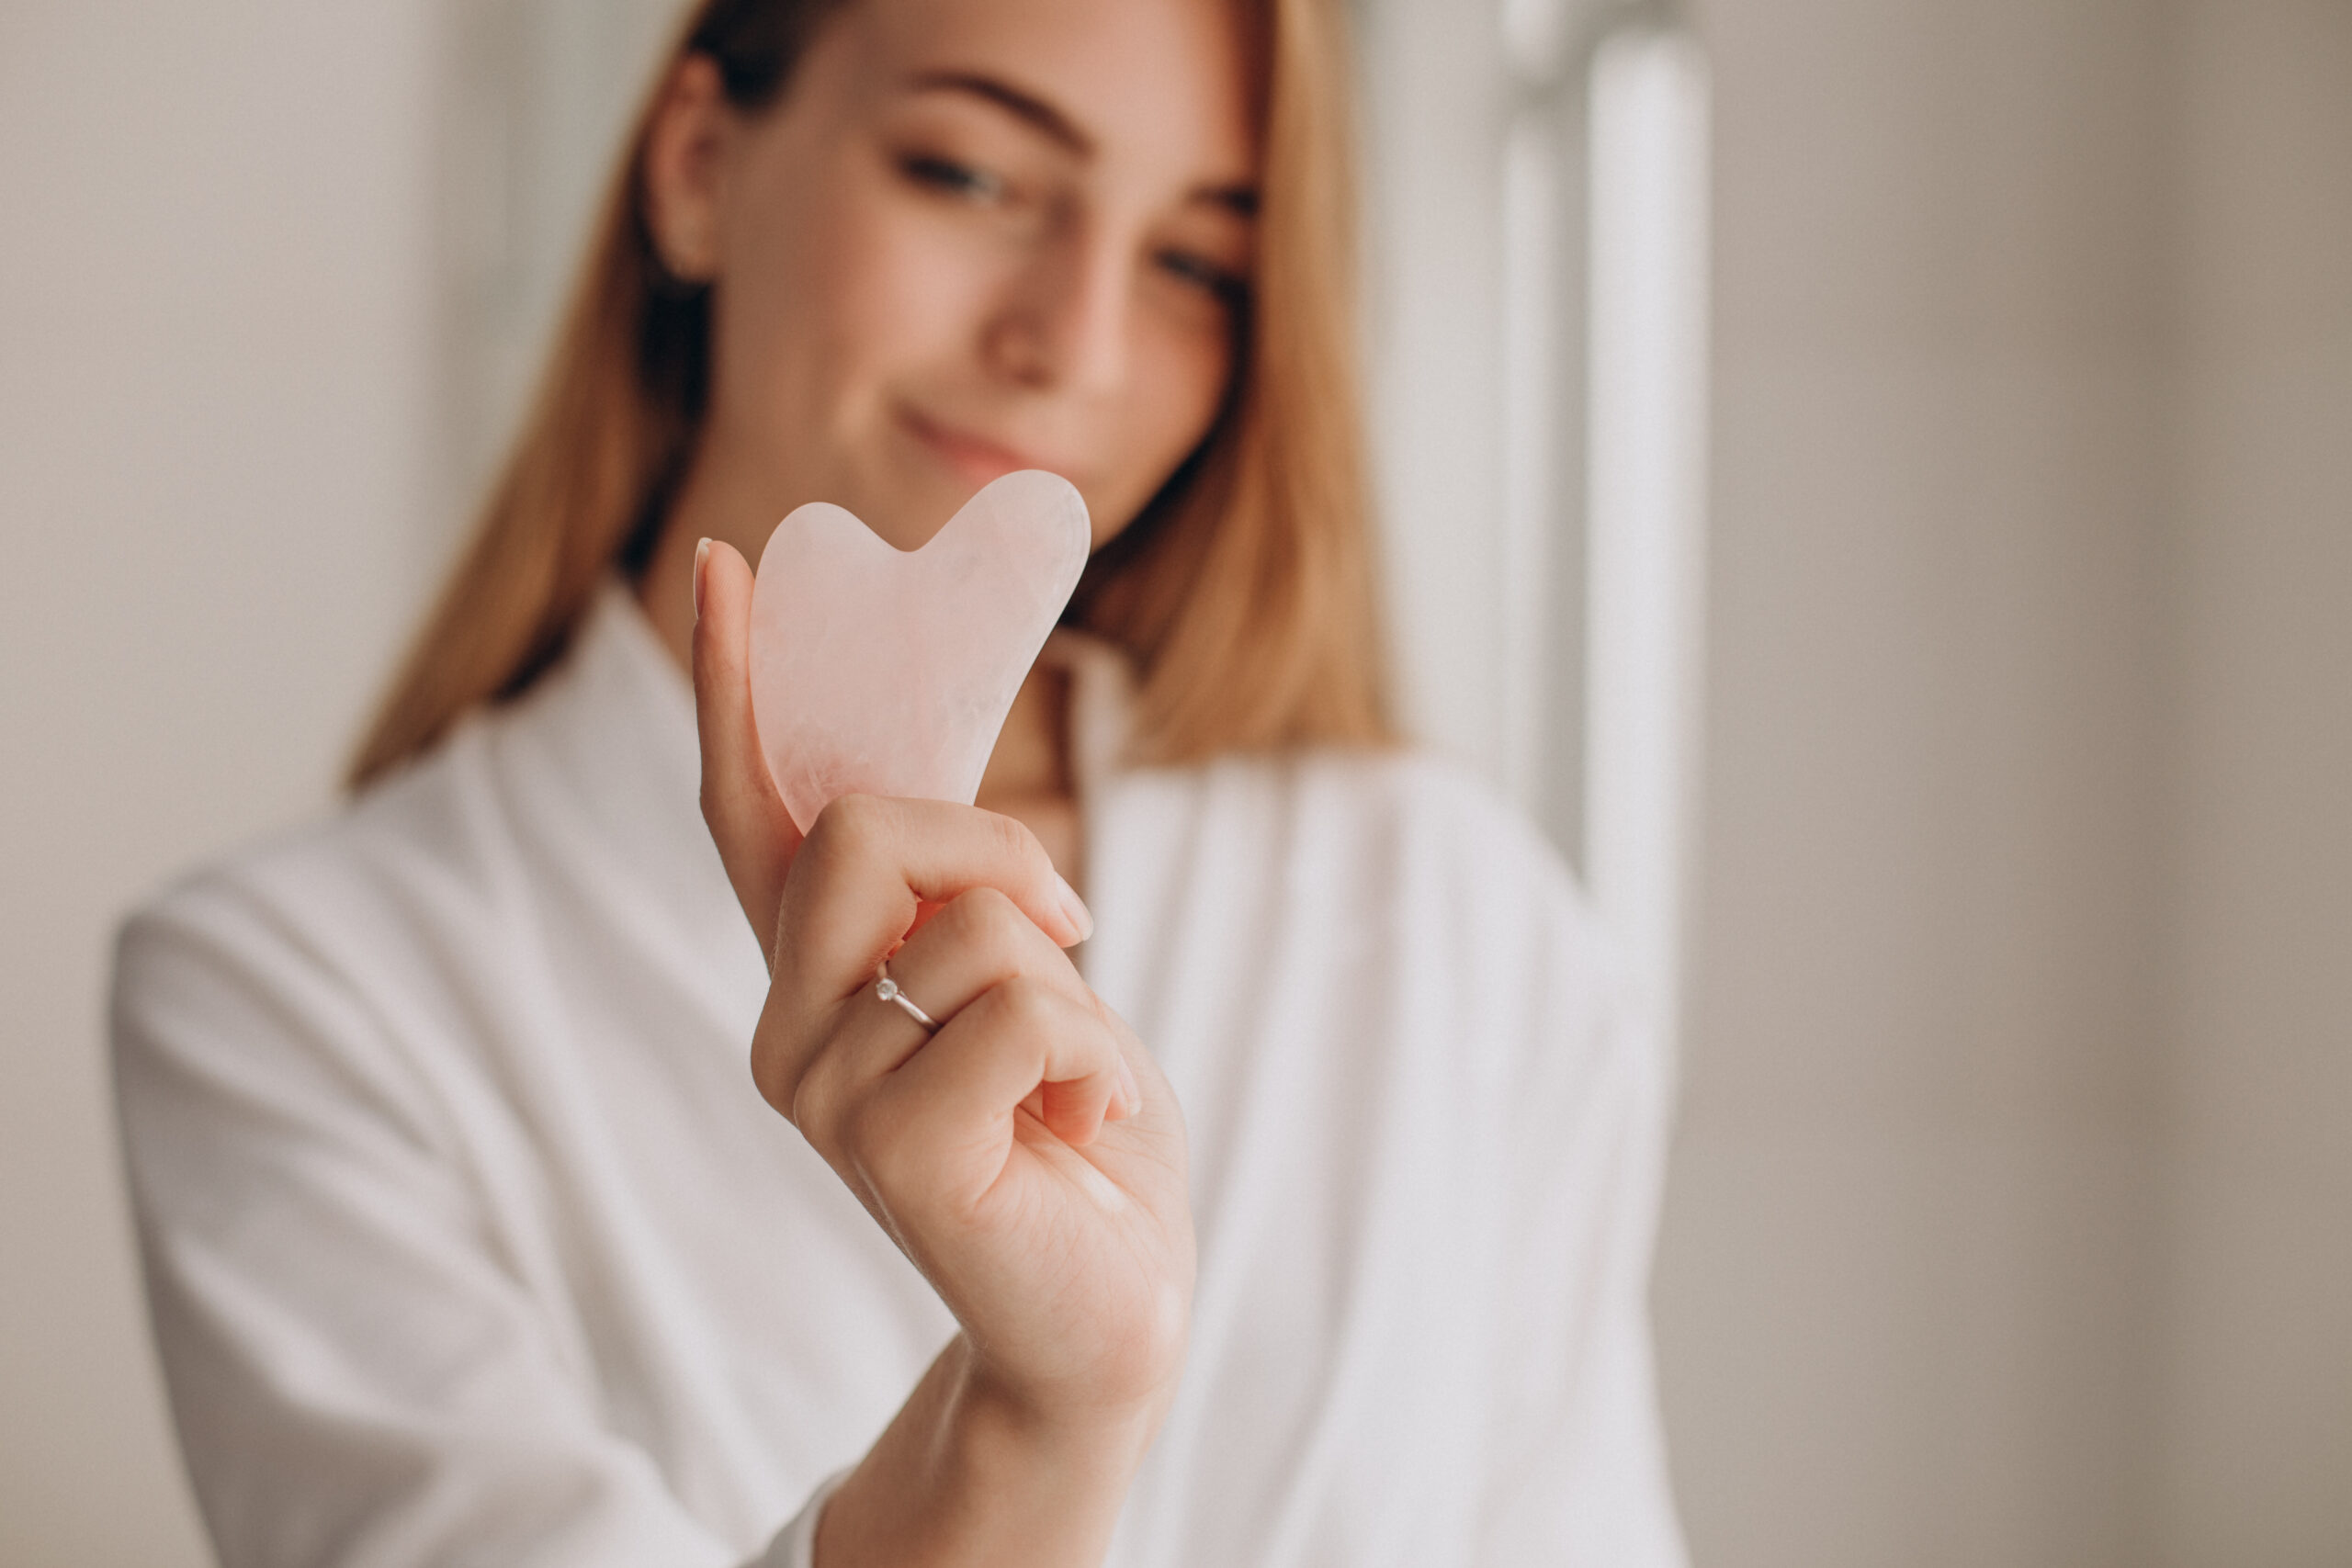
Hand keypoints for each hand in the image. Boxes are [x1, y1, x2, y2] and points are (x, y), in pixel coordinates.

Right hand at [691, 537, 1194, 1429]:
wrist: (1108, 1315)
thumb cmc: (1070, 1143)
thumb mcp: (1025, 985)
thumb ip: (961, 905)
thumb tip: (950, 825)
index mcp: (818, 979)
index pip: (754, 816)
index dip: (737, 689)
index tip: (728, 567)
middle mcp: (790, 1030)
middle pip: (863, 829)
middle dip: (997, 848)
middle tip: (1070, 928)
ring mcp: (827, 1096)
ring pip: (969, 925)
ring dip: (1072, 989)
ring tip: (1072, 1083)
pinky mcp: (897, 1153)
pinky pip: (1024, 1013)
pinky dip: (1098, 1059)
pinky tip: (1084, 1130)